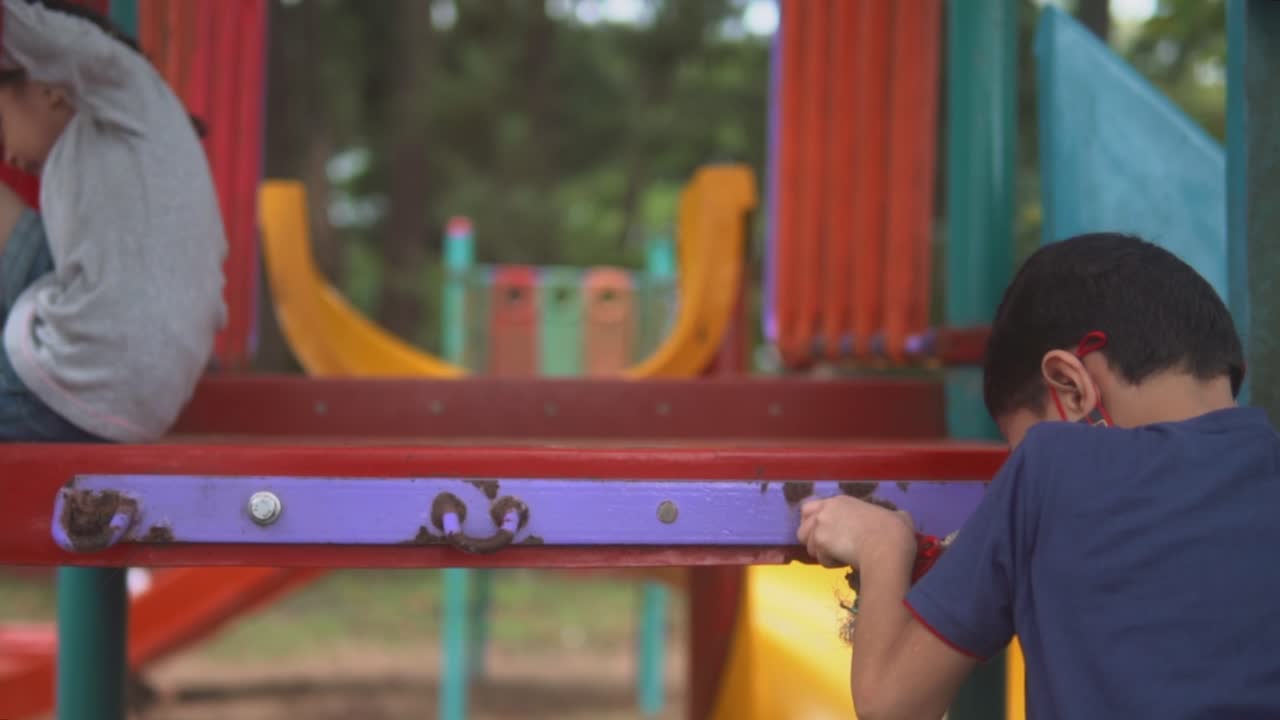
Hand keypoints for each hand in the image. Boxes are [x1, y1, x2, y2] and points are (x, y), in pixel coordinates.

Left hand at [796, 495, 914, 568]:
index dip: (819, 523)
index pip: (812, 509)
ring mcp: (821, 526)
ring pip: (809, 545)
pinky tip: (845, 563)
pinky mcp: (820, 543)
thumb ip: (891, 515)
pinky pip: (820, 559)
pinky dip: (831, 564)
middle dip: (811, 539)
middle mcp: (826, 510)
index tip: (833, 534)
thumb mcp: (896, 515)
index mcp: (841, 501)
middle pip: (803, 527)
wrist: (887, 547)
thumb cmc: (894, 531)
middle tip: (828, 548)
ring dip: (822, 554)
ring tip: (839, 558)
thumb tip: (900, 519)